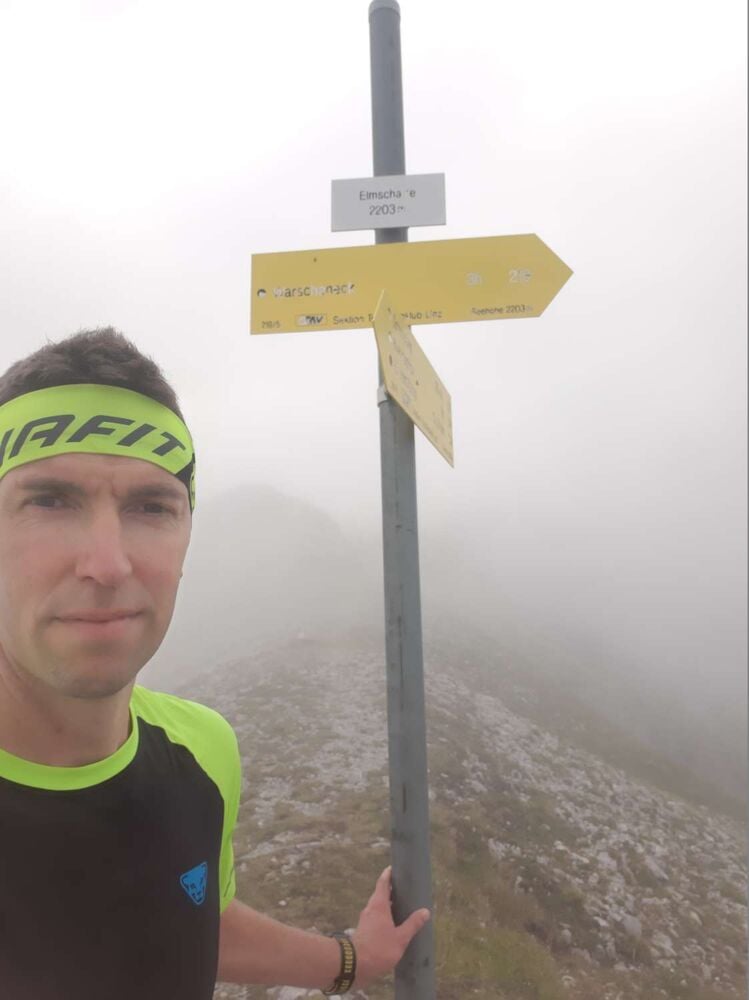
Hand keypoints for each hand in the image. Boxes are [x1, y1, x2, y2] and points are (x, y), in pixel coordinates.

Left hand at [350, 866, 430, 987]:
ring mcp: (365, 919)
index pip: (383, 883)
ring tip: (400, 908)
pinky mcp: (363, 930)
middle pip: (380, 894)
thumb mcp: (400, 938)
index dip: (388, 874)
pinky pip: (375, 917)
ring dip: (387, 904)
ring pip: (377, 906)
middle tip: (404, 890)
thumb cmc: (379, 948)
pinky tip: (392, 925)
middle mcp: (370, 908)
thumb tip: (425, 911)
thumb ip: (412, 924)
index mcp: (379, 905)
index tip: (394, 868)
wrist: (355, 965)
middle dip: (390, 890)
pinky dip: (384, 916)